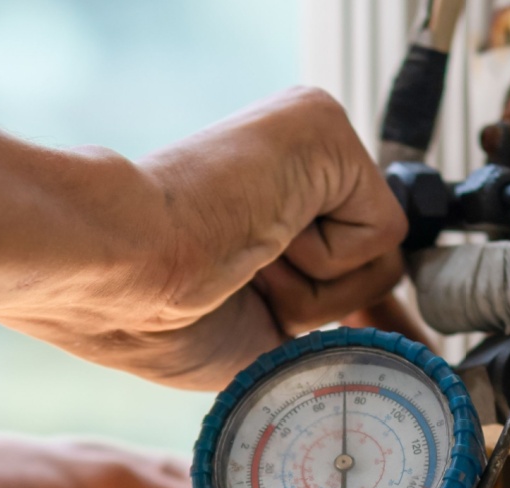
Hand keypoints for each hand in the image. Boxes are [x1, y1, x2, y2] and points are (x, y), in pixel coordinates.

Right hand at [0, 88, 407, 391]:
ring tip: (243, 257)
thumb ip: (322, 323)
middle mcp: (295, 166)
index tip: (299, 327)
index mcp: (268, 207)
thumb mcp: (260, 338)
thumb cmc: (153, 317)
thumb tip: (393, 339)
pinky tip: (260, 236)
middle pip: (373, 271)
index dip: (341, 312)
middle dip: (315, 307)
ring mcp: (311, 140)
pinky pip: (380, 232)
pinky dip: (323, 262)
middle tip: (236, 281)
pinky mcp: (324, 127)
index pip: (350, 265)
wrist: (116, 275)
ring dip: (313, 290)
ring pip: (382, 258)